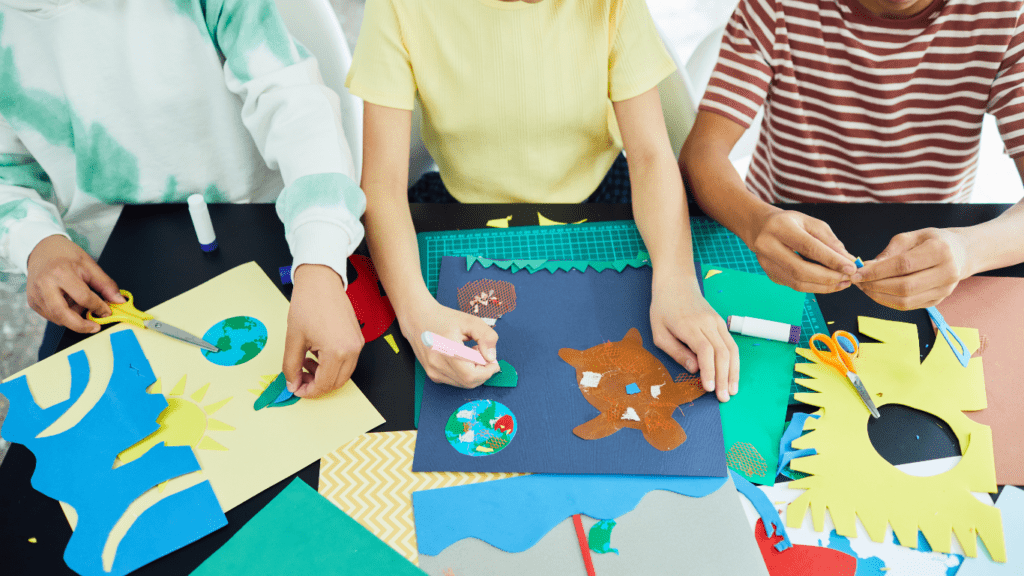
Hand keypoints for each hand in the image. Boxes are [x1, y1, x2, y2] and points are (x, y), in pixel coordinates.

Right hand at [26, 235, 124, 332]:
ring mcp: (36, 295)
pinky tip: (68, 303)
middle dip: (81, 325)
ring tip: (80, 304)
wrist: (41, 250)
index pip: (83, 297)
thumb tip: (119, 301)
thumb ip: (106, 284)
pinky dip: (64, 315)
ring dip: (73, 319)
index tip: (107, 312)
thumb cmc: (65, 255)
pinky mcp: (32, 302)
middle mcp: (44, 285)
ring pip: (57, 318)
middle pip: (62, 314)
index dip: (98, 307)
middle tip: (94, 327)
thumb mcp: (90, 265)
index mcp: (60, 273)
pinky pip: (51, 316)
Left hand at [282, 264, 363, 397]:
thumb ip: (291, 366)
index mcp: (336, 352)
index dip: (308, 391)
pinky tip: (317, 354)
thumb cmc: (308, 304)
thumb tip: (292, 384)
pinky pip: (348, 361)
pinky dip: (333, 365)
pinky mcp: (358, 338)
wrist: (321, 281)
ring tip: (307, 363)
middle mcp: (352, 350)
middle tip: (299, 378)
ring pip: (343, 374)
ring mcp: (358, 344)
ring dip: (325, 375)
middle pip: (336, 383)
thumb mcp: (293, 339)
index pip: (324, 385)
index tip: (295, 388)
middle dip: (317, 385)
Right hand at [402, 300, 499, 388]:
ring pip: (462, 383)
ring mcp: (433, 372)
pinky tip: (462, 359)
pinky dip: (464, 374)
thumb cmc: (443, 318)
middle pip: (469, 382)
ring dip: (474, 373)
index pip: (472, 375)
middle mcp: (438, 365)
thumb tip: (491, 357)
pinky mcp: (432, 375)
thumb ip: (486, 337)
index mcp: (447, 350)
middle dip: (483, 372)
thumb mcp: (470, 321)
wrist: (417, 319)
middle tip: (484, 355)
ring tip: (472, 354)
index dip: (487, 371)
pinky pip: (455, 381)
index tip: (493, 361)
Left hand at [650, 277, 738, 401]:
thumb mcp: (659, 332)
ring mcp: (716, 322)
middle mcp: (707, 323)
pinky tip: (733, 375)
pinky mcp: (720, 322)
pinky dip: (734, 361)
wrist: (676, 283)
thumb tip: (694, 369)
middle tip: (724, 397)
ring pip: (731, 349)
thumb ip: (676, 352)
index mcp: (689, 326)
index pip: (705, 351)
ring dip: (733, 371)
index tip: (709, 388)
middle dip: (724, 377)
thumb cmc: (663, 309)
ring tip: (732, 390)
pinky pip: (731, 344)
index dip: (709, 371)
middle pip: (721, 352)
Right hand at [748, 210, 856, 292]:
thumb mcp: (811, 223)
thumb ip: (830, 241)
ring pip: (798, 282)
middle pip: (801, 270)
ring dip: (824, 286)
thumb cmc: (789, 223)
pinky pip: (795, 286)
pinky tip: (829, 283)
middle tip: (848, 277)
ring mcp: (766, 264)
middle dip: (828, 277)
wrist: (761, 228)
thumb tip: (848, 260)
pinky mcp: (770, 275)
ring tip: (843, 283)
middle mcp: (768, 246)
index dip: (831, 260)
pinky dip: (815, 287)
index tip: (851, 267)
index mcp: (780, 228)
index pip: (808, 247)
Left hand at [853, 228, 968, 309]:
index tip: (857, 272)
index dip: (877, 271)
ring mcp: (944, 290)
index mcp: (940, 251)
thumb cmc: (934, 241)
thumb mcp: (913, 236)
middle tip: (857, 281)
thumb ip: (890, 252)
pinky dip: (888, 301)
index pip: (903, 265)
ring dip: (879, 296)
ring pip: (905, 301)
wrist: (961, 253)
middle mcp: (946, 273)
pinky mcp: (937, 301)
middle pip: (904, 287)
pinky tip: (876, 292)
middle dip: (875, 285)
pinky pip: (908, 306)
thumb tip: (867, 266)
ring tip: (864, 287)